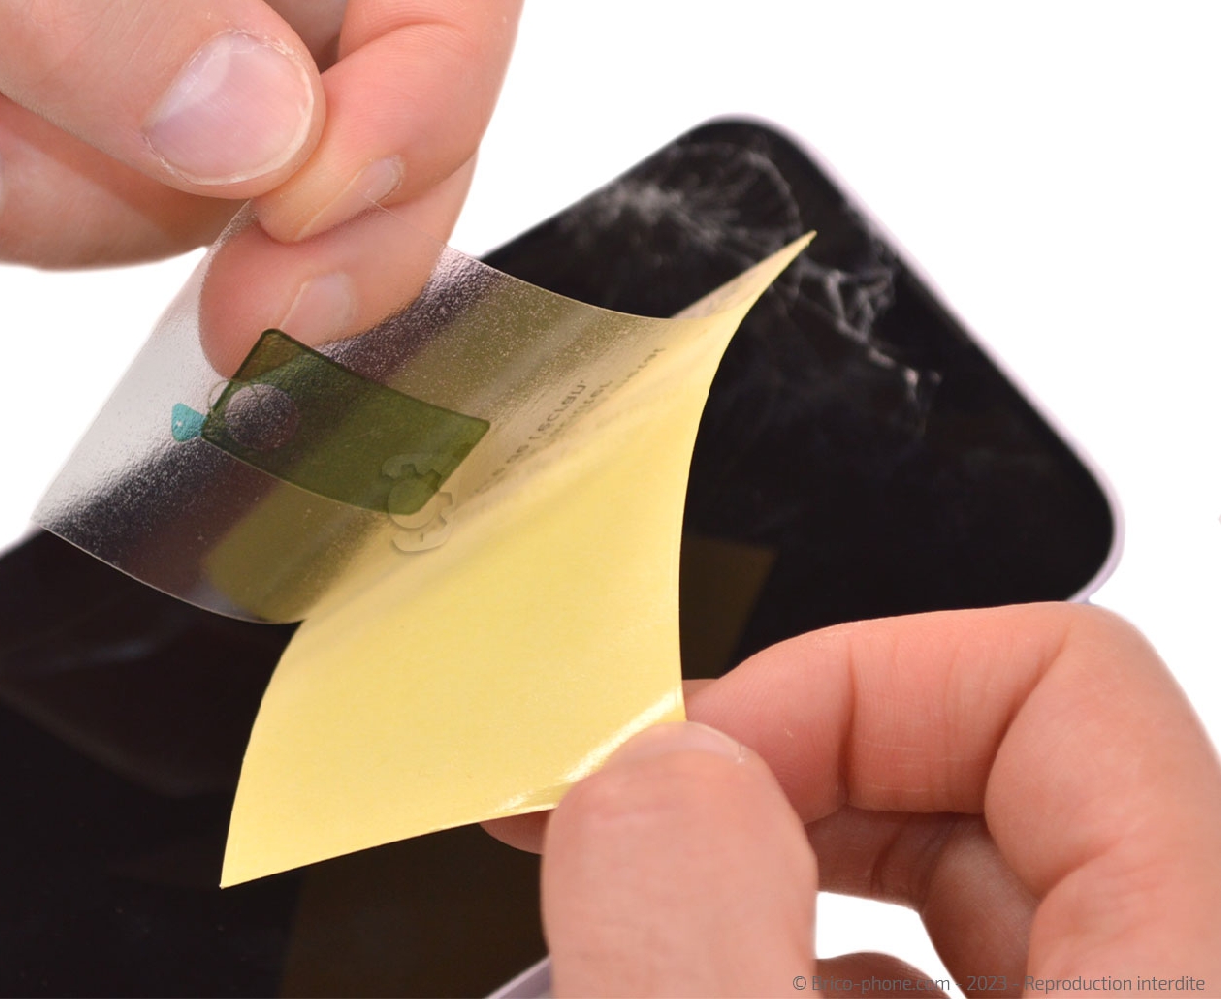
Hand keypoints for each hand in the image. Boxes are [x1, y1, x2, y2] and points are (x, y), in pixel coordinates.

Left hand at [0, 1, 517, 284]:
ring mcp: (92, 21)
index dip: (416, 114)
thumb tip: (264, 140)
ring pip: (160, 196)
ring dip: (9, 206)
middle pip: (315, 122)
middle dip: (190, 213)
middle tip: (186, 317)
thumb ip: (88, 3)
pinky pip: (24, 210)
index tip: (302, 220)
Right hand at [485, 604, 1220, 996]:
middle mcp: (1168, 998)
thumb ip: (701, 953)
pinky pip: (922, 994)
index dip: (846, 682)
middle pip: (989, 782)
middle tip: (617, 830)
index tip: (675, 768)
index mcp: (1184, 983)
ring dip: (768, 885)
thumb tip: (655, 781)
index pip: (1058, 682)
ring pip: (950, 904)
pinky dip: (790, 969)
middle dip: (776, 781)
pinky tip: (698, 988)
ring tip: (635, 928)